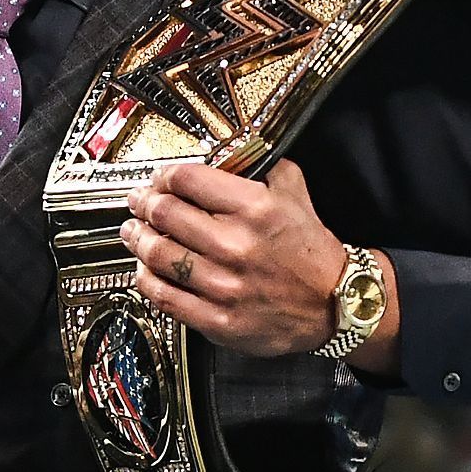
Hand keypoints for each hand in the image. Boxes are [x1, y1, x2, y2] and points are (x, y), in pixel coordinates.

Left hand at [118, 159, 346, 358]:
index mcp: (254, 208)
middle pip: (164, 213)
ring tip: (133, 232)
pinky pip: (164, 296)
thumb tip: (231, 152)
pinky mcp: (218, 319)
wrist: (337, 305)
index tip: (158, 179)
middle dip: (143, 203)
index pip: (186, 180)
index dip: (163, 175)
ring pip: (158, 254)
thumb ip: (264, 168)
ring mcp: (225, 285)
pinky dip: (146, 279)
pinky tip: (144, 270)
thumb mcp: (296, 195)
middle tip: (138, 202)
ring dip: (137, 239)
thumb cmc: (311, 251)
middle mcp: (236, 245)